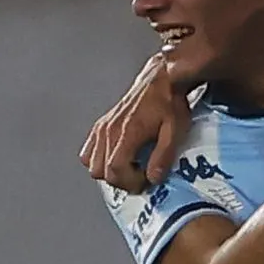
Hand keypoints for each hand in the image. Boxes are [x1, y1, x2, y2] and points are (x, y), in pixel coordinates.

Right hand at [79, 55, 191, 190]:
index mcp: (127, 133)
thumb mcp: (175, 131)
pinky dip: (99, 159)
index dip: (129, 183)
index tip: (144, 182)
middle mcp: (109, 130)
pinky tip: (118, 157)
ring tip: (129, 167)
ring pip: (91, 163)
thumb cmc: (169, 103)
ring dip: (109, 171)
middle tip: (139, 177)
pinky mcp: (101, 125)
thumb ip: (163, 156)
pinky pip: (88, 151)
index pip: (115, 170)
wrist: (161, 81)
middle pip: (100, 171)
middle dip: (120, 180)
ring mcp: (102, 127)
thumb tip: (153, 178)